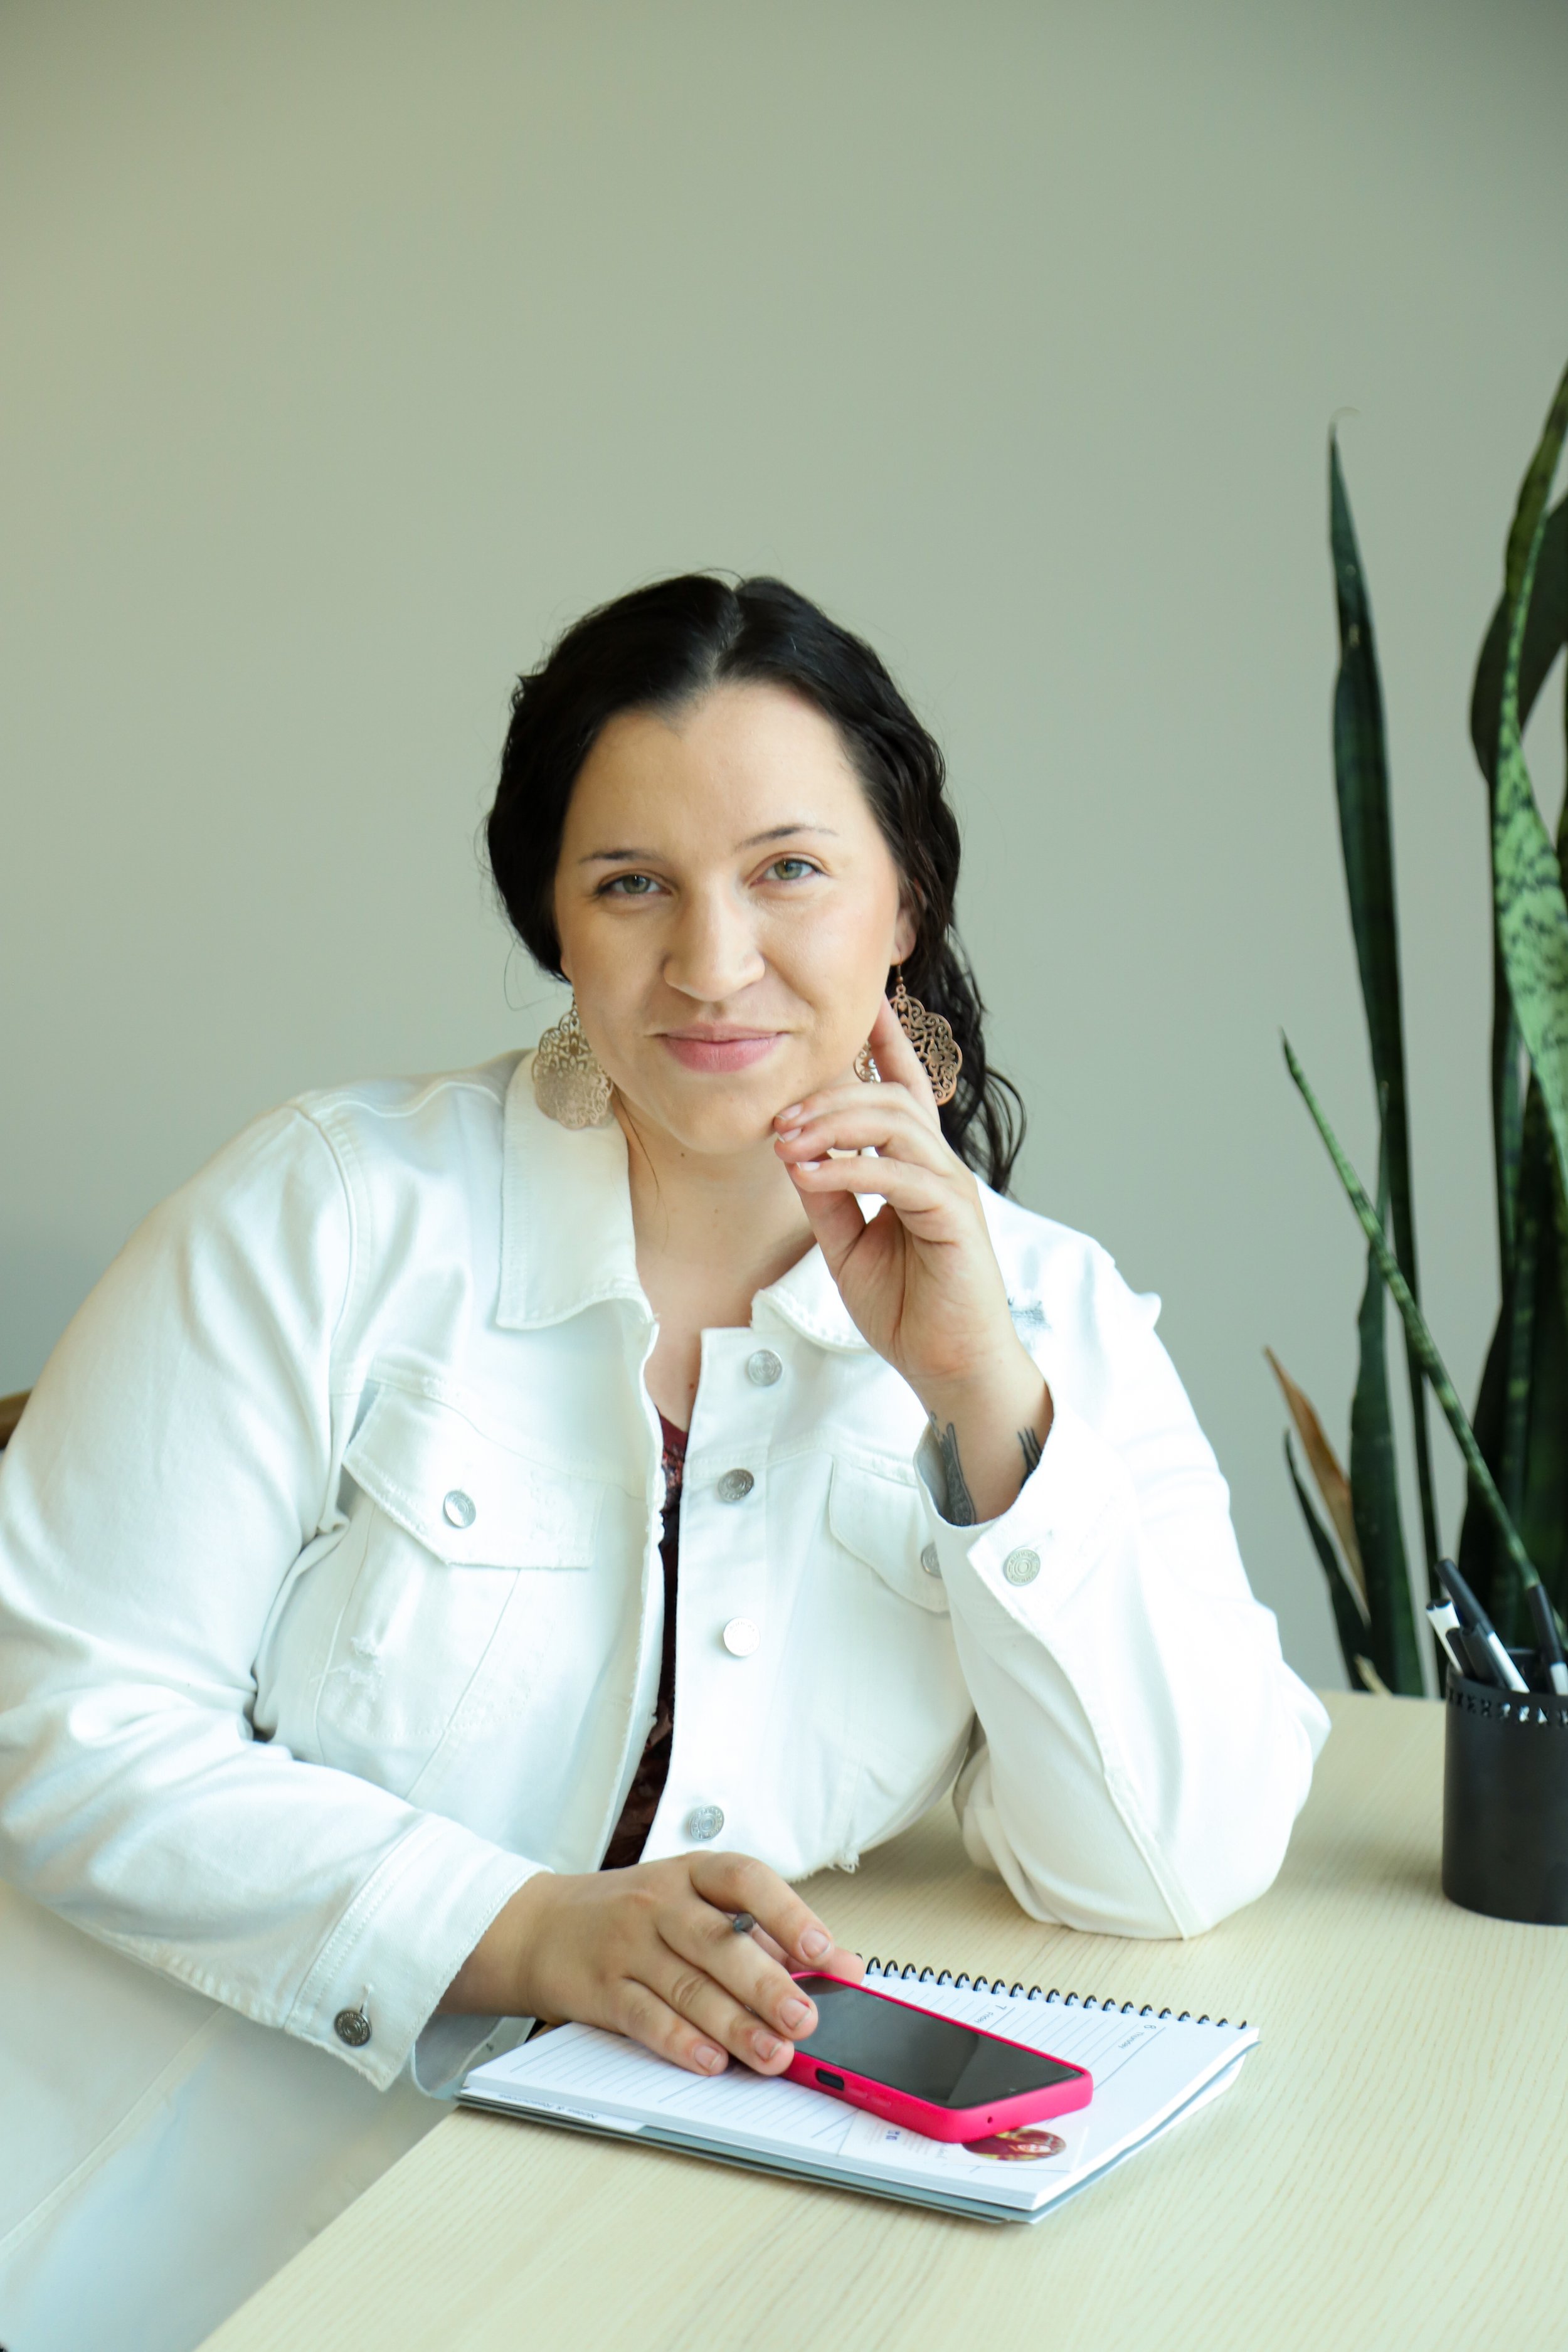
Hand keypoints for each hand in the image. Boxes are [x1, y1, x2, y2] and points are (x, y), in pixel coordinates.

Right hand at [440, 1849, 864, 2077]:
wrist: (542, 1926)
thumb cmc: (637, 1915)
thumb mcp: (697, 1905)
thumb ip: (767, 1935)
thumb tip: (841, 1968)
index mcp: (694, 1874)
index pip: (747, 1880)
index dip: (789, 1914)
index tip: (826, 1952)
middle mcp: (660, 1903)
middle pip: (719, 1942)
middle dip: (767, 1984)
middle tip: (805, 2019)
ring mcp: (628, 1945)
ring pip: (688, 1986)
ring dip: (735, 2025)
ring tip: (774, 2055)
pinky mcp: (601, 1989)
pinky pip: (644, 2017)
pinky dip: (680, 2042)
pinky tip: (712, 2061)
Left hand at [772, 995, 1051, 1519]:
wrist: (948, 1367)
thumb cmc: (907, 1306)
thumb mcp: (848, 1243)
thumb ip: (827, 1195)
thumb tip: (793, 1150)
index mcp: (917, 1167)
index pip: (905, 1087)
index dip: (885, 1040)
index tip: (861, 1000)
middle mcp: (940, 1167)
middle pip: (889, 1096)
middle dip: (829, 1095)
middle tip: (777, 1117)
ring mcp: (952, 1188)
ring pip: (897, 1124)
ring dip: (834, 1124)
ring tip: (786, 1143)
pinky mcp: (955, 1218)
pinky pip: (901, 1174)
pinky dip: (850, 1167)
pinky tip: (810, 1174)